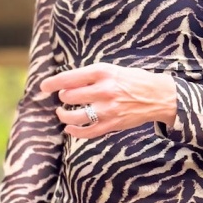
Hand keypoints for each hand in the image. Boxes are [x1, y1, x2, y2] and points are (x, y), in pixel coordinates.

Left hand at [39, 64, 177, 138]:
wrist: (159, 96)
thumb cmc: (134, 80)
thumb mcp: (113, 70)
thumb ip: (92, 76)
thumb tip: (68, 83)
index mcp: (102, 72)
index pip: (70, 78)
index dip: (53, 83)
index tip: (44, 87)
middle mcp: (104, 90)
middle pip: (69, 97)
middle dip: (62, 98)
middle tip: (63, 98)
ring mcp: (108, 109)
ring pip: (75, 116)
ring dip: (64, 116)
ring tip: (62, 114)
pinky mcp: (112, 124)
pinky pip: (88, 132)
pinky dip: (75, 132)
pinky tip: (69, 130)